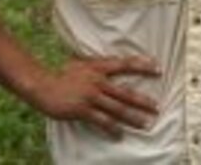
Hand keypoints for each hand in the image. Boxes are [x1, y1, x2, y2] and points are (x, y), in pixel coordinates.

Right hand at [35, 55, 159, 138]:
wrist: (41, 84)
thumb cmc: (62, 74)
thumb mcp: (83, 64)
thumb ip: (100, 66)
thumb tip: (117, 66)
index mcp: (99, 67)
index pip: (126, 65)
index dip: (143, 66)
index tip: (159, 69)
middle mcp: (98, 81)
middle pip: (126, 92)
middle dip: (143, 101)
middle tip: (157, 108)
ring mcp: (90, 96)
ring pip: (117, 109)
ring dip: (133, 117)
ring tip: (146, 124)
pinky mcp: (81, 110)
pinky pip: (101, 121)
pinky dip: (112, 128)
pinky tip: (120, 135)